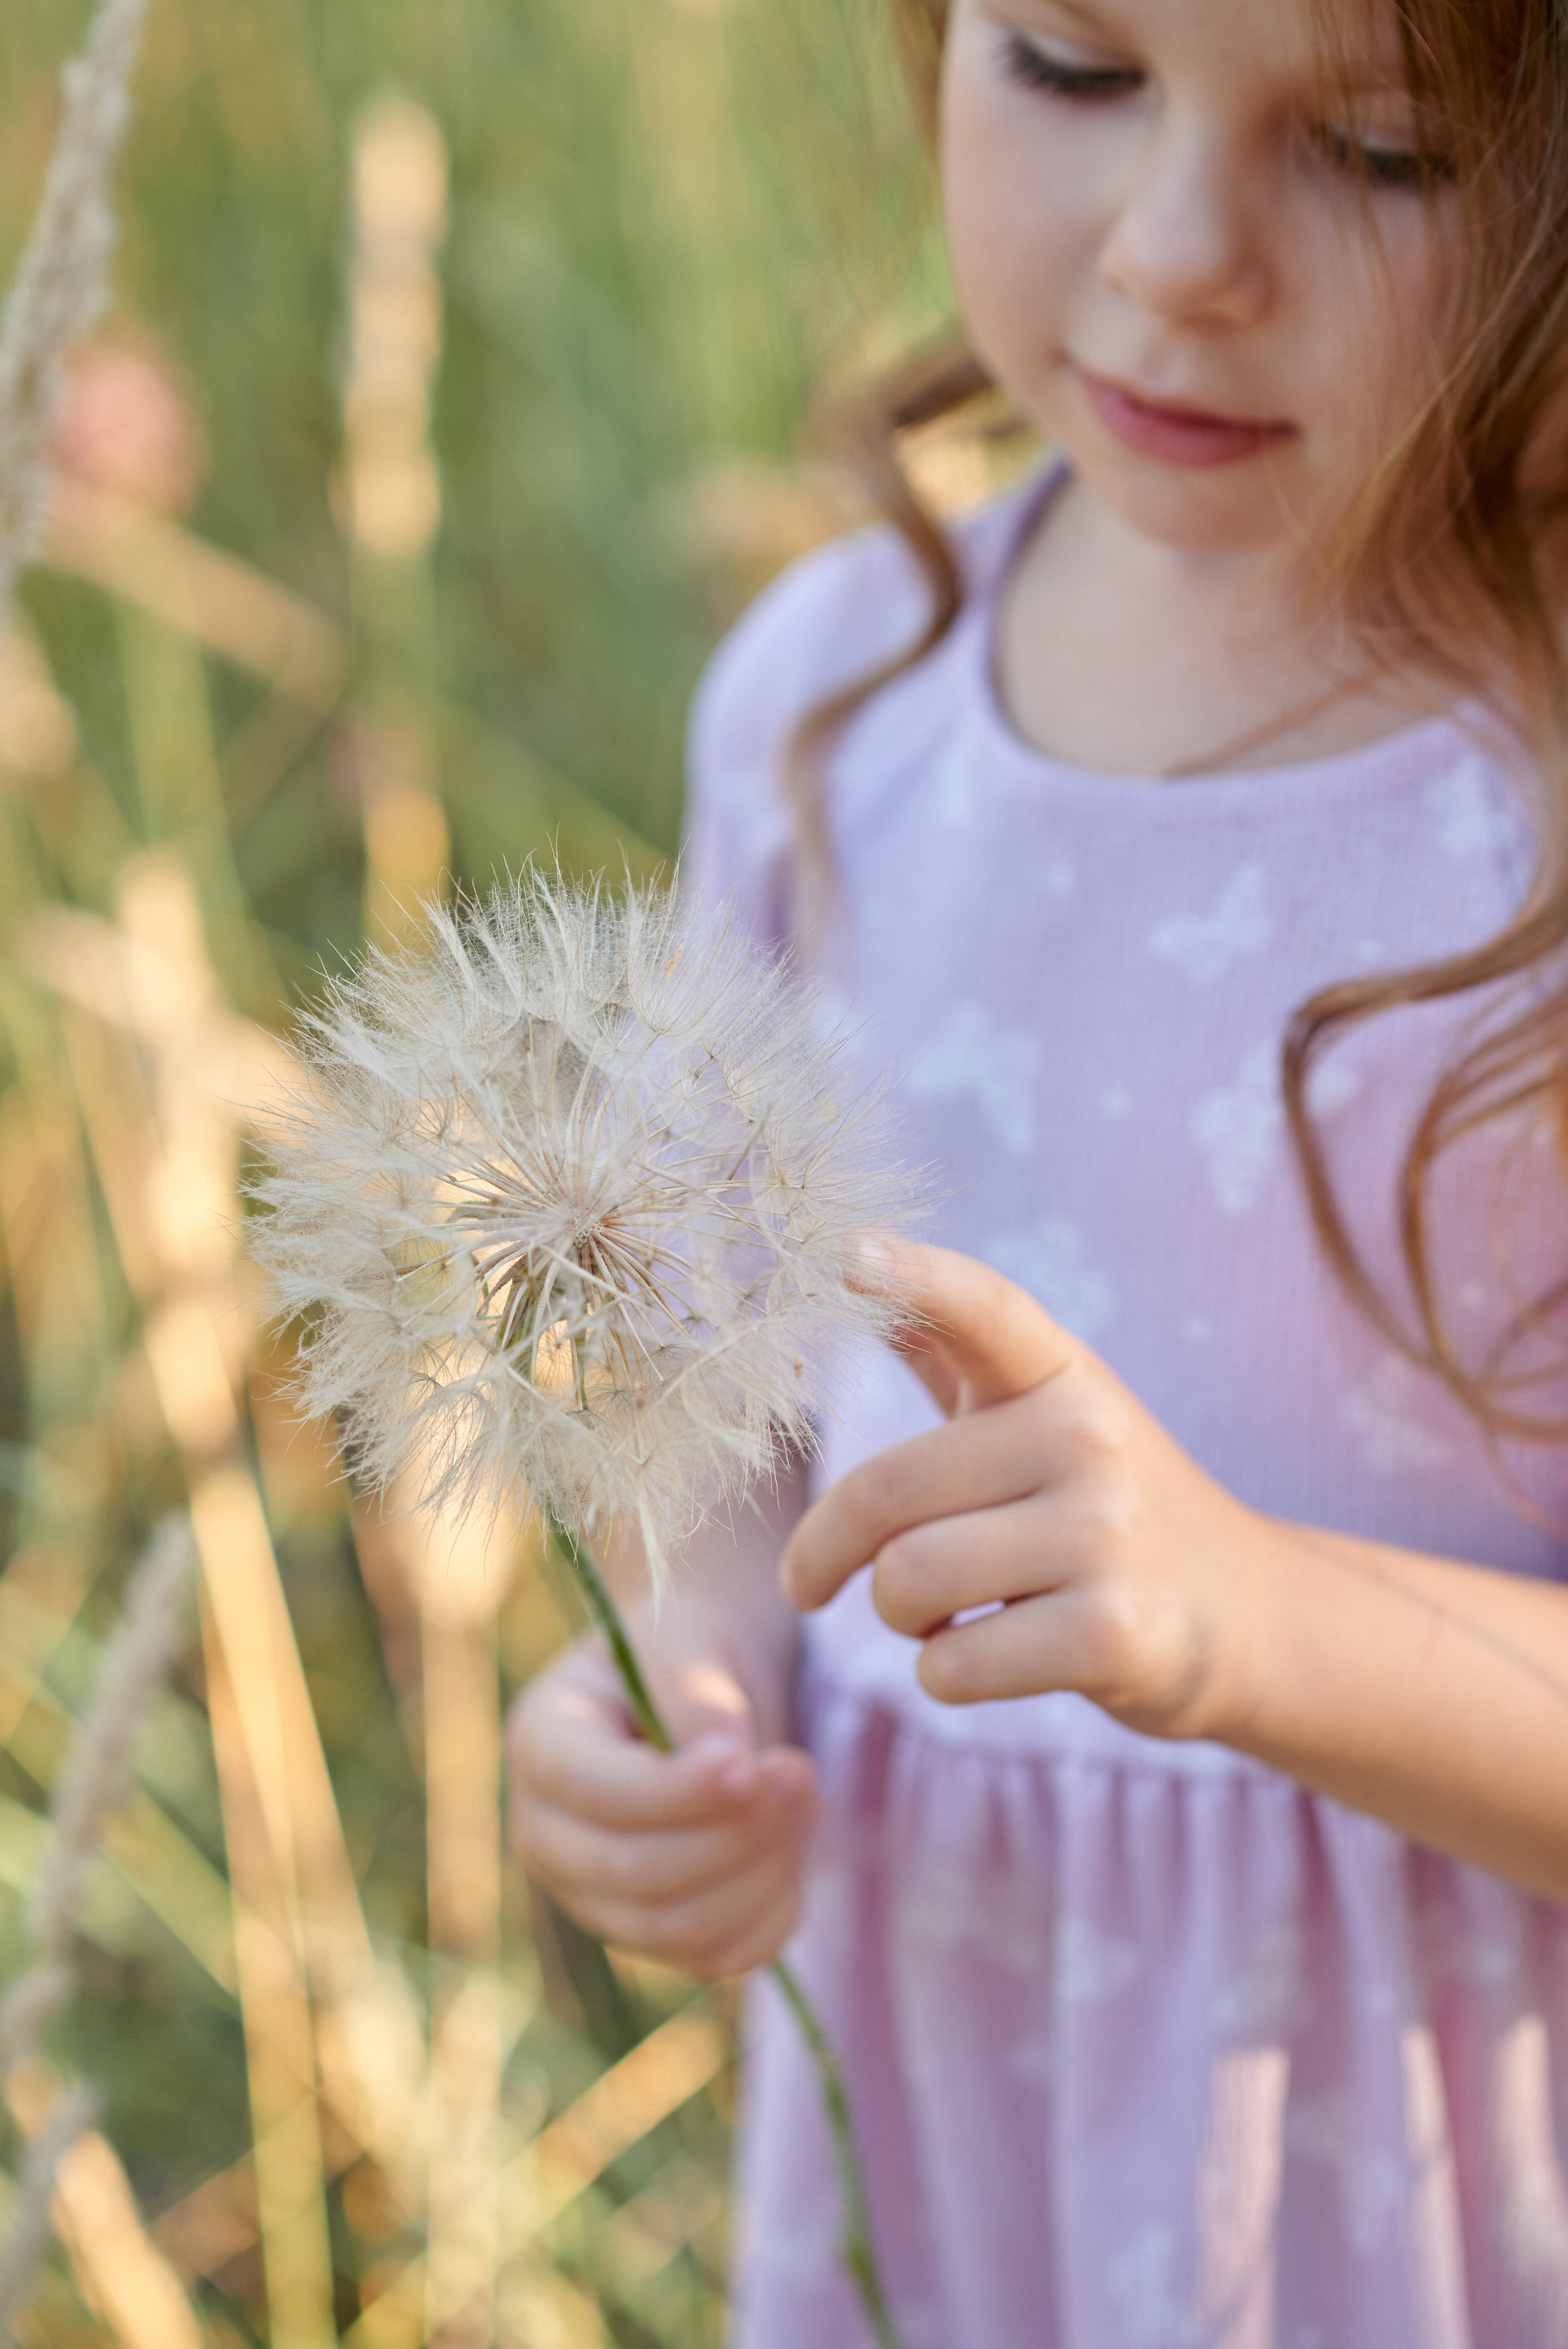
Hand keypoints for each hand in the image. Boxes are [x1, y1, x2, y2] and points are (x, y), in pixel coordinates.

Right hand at [506, 1601, 819, 1979]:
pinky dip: (769, 1918)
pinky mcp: (647, 1934)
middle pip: (636, 1872)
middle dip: (734, 1833)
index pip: (596, 1792)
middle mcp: (548, 1834)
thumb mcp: (684, 1640)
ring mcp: (592, 1896)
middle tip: (803, 1773)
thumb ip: (695, 1692)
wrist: (696, 1693)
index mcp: (540, 1744)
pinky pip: (713, 1959)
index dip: (679, 1791)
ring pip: (677, 1928)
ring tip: (808, 1800)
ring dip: (761, 1874)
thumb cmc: (683, 1654)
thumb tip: (730, 1763)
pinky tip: (794, 1855)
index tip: (753, 1765)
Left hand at [782, 1237, 1282, 1739]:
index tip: (845, 1253)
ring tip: (941, 1618)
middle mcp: (1087, 1436)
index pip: (985, 1309)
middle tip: (813, 1582)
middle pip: (883, 1495)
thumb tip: (856, 1254)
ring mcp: (1106, 1534)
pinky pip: (951, 1666)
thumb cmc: (1109, 1510)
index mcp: (1062, 1375)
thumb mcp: (1048, 1415)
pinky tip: (991, 1657)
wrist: (1251, 1615)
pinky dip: (942, 1675)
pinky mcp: (1112, 1633)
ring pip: (907, 1583)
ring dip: (897, 1619)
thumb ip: (956, 1351)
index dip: (914, 1278)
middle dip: (826, 1554)